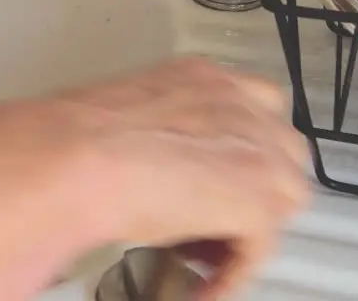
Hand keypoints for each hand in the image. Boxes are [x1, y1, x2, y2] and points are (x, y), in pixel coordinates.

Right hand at [50, 57, 309, 299]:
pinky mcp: (259, 199)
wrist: (76, 157)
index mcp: (202, 77)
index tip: (208, 183)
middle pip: (280, 154)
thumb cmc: (78, 137)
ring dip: (246, 229)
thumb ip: (159, 133)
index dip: (232, 156)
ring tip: (204, 256)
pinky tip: (201, 287)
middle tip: (209, 220)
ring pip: (280, 200)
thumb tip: (146, 164)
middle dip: (251, 188)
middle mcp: (240, 104)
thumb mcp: (128, 116)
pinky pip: (258, 247)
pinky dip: (231, 273)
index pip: (248, 111)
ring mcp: (258, 149)